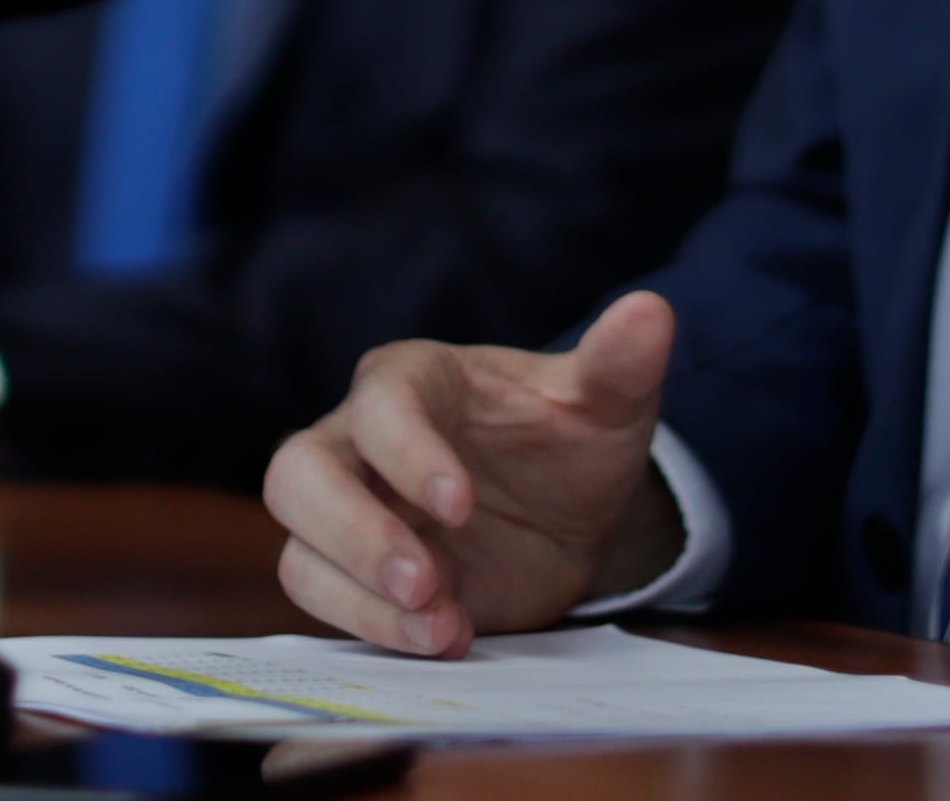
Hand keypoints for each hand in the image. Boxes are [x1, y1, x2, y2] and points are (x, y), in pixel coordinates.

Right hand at [261, 295, 676, 657]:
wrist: (562, 517)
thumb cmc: (566, 443)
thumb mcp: (604, 405)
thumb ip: (619, 365)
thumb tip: (652, 312)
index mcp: (414, 379)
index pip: (381, 405)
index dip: (409, 454)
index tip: (461, 505)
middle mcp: (358, 438)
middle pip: (299, 472)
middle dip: (353, 532)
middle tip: (424, 581)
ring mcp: (348, 509)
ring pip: (298, 544)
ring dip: (359, 596)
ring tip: (441, 625)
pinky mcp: (352, 572)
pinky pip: (323, 594)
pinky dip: (373, 626)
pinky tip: (443, 636)